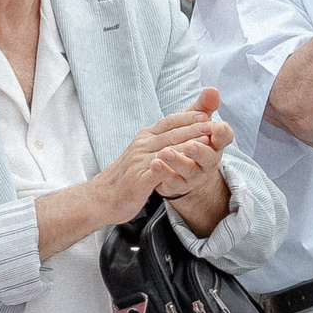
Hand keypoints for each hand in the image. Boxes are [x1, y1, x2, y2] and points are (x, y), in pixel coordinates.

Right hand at [91, 88, 225, 220]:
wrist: (101, 198)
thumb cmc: (126, 177)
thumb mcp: (143, 156)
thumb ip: (160, 144)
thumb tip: (179, 136)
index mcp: (144, 138)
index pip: (168, 122)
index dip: (187, 117)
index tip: (206, 113)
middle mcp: (141, 145)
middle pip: (171, 133)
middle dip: (193, 127)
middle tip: (212, 123)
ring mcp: (139, 161)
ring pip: (167, 148)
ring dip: (188, 142)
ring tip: (206, 140)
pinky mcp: (139, 178)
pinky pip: (159, 169)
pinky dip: (173, 164)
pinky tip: (187, 163)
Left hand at [149, 99, 234, 201]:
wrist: (180, 169)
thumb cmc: (190, 138)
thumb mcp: (197, 121)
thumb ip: (204, 106)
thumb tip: (212, 89)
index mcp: (215, 143)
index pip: (225, 138)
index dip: (223, 133)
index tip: (218, 127)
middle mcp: (208, 161)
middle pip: (208, 158)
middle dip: (199, 151)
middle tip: (190, 145)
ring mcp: (193, 175)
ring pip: (189, 170)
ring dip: (178, 161)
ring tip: (164, 153)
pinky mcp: (178, 184)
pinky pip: (172, 181)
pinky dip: (164, 173)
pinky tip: (154, 164)